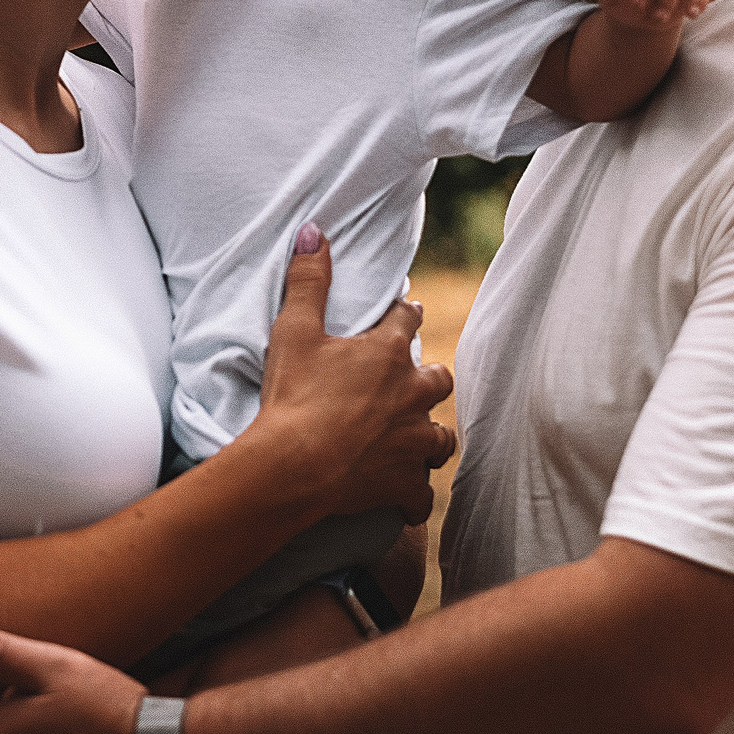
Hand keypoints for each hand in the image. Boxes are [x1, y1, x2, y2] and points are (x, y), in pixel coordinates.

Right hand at [247, 228, 454, 523]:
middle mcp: (410, 396)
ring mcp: (411, 442)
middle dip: (431, 378)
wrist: (292, 465)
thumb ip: (308, 281)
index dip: (405, 314)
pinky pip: (420, 496)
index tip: (405, 311)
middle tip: (417, 381)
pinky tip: (407, 502)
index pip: (407, 321)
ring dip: (430, 438)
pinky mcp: (403, 483)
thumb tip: (315, 231)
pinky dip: (413, 498)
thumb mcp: (294, 331)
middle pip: (439, 380)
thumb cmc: (293, 396)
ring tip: (419, 441)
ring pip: (441, 439)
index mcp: (386, 355)